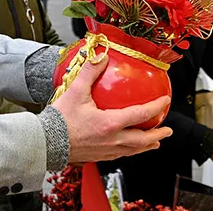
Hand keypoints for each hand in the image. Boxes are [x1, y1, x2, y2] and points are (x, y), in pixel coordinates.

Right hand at [52, 56, 171, 162]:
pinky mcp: (98, 157)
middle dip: (157, 135)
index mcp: (109, 124)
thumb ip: (90, 71)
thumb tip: (101, 56)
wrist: (45, 143)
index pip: (140, 115)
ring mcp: (105, 151)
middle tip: (167, 131)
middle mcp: (111, 140)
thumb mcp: (75, 91)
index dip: (156, 107)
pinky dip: (131, 151)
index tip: (165, 102)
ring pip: (132, 151)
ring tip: (155, 143)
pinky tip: (128, 148)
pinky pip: (120, 155)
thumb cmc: (59, 120)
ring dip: (146, 146)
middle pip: (142, 140)